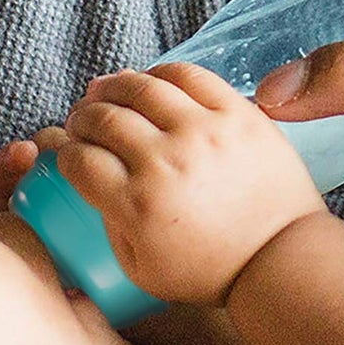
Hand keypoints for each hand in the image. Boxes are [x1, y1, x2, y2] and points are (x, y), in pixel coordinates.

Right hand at [51, 62, 321, 304]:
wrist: (280, 256)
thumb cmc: (211, 271)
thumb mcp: (141, 269)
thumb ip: (108, 223)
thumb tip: (89, 178)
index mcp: (138, 204)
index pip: (79, 160)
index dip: (63, 152)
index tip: (68, 152)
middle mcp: (166, 161)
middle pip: (103, 118)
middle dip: (81, 117)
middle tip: (81, 121)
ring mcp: (204, 131)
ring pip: (141, 87)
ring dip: (113, 86)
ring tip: (105, 92)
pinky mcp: (237, 113)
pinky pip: (189, 75)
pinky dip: (160, 73)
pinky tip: (149, 82)